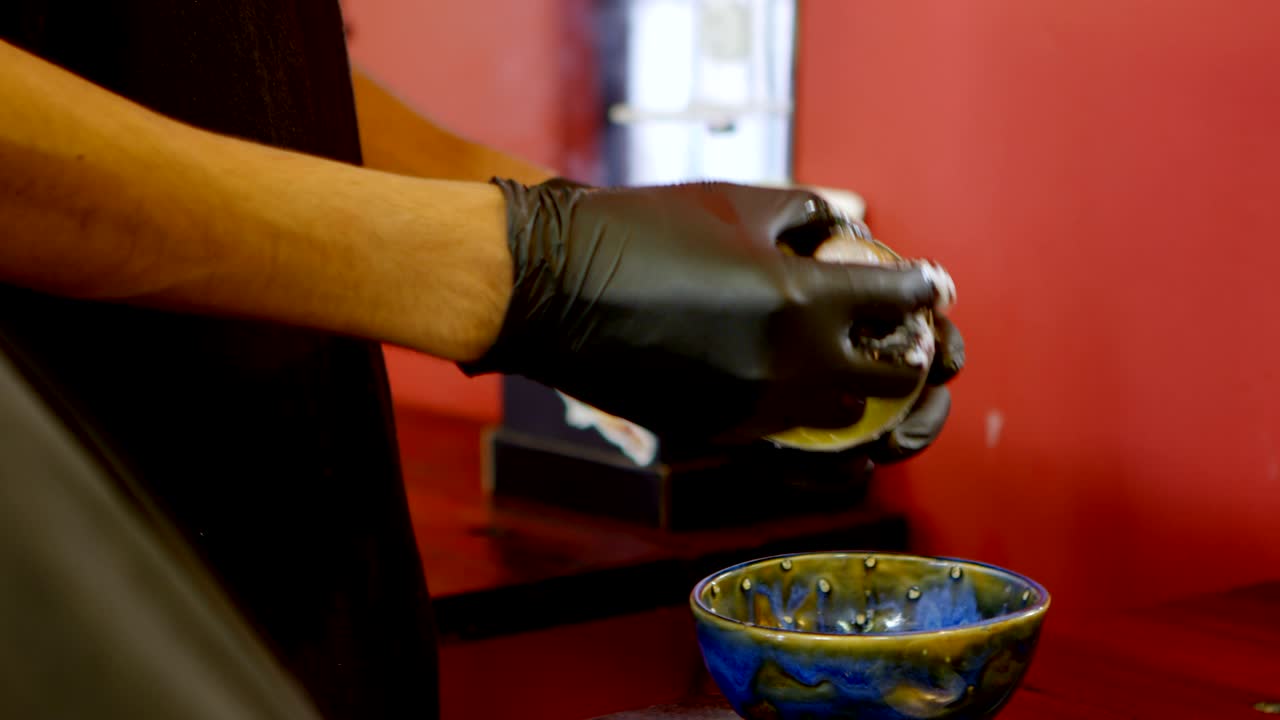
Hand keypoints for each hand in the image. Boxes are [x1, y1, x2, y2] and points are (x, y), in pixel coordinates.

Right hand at [462, 178, 952, 445]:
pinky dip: (818, 438)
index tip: (933, 287)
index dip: (926, 291)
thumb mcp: (734, 202)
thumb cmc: (642, 230)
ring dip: (873, 408)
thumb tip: (841, 230)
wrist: (555, 289)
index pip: (898, 300)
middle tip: (916, 342)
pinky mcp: (717, 436)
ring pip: (849, 432)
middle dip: (917, 360)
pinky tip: (821, 419)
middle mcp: (790, 366)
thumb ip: (804, 216)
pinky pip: (793, 453)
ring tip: (875, 390)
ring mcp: (754, 410)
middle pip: (893, 380)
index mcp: (802, 299)